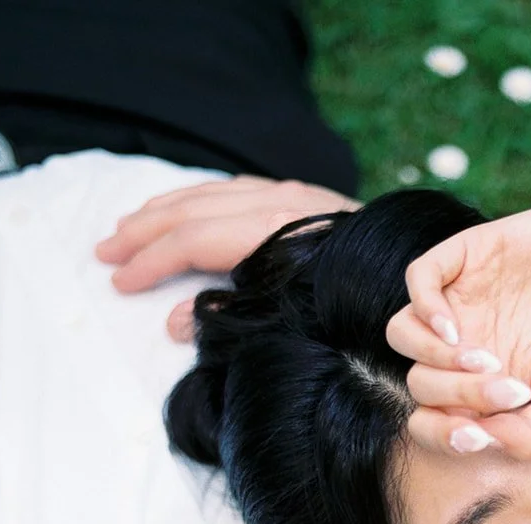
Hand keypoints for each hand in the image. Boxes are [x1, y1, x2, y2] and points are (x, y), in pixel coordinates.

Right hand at [95, 176, 359, 338]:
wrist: (425, 288)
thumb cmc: (368, 314)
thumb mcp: (299, 324)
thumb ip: (236, 320)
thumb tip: (175, 321)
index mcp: (275, 232)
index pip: (193, 239)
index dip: (150, 261)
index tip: (117, 283)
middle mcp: (282, 203)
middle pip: (193, 209)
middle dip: (144, 230)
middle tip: (104, 251)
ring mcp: (296, 196)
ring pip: (212, 194)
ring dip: (166, 210)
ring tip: (132, 228)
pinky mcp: (308, 199)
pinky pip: (237, 192)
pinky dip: (201, 202)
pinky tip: (187, 213)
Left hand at [385, 190, 530, 458]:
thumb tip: (483, 442)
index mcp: (489, 387)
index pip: (433, 420)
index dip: (440, 436)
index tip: (474, 438)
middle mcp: (470, 346)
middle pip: (421, 384)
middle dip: (457, 397)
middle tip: (512, 390)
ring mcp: (465, 301)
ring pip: (403, 335)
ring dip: (430, 358)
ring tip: (483, 360)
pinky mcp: (471, 257)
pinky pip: (418, 279)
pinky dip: (424, 306)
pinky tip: (454, 326)